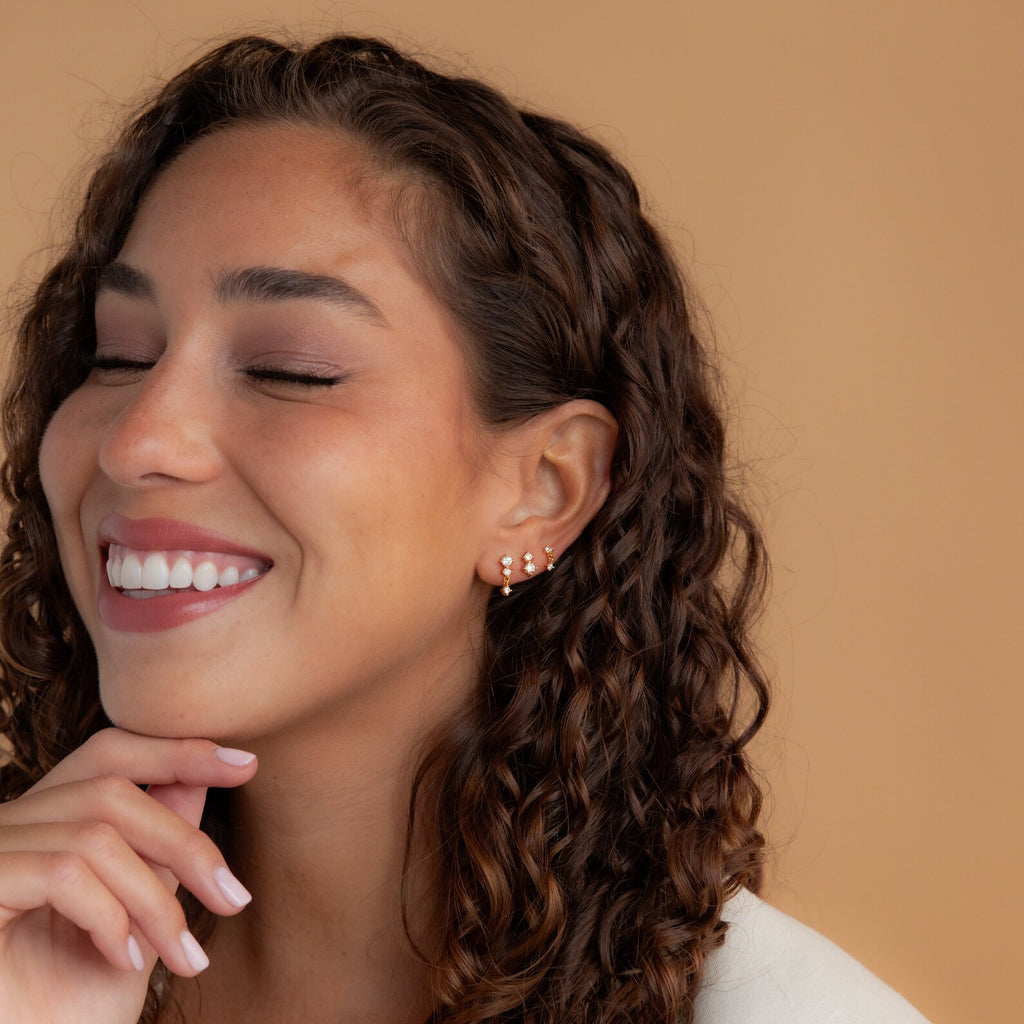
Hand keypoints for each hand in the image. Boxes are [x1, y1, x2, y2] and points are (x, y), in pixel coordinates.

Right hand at [0, 728, 257, 1023]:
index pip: (109, 754)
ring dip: (155, 901)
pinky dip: (109, 917)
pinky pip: (62, 874)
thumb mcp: (137, 912)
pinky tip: (126, 960)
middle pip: (111, 792)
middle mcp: (7, 827)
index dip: (177, 752)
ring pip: (95, 837)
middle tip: (234, 899)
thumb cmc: (73, 1004)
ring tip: (183, 955)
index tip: (245, 766)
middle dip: (186, 844)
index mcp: (42, 822)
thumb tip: (203, 772)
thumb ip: (160, 844)